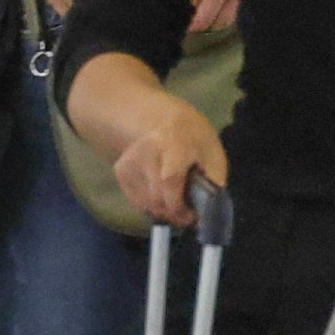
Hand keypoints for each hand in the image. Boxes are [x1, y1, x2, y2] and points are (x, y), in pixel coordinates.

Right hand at [106, 87, 227, 230]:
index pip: (169, 180)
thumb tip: (209, 209)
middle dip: (174, 214)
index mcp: (172, 144)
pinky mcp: (121, 172)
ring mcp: (130, 163)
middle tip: (187, 215)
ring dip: (164, 212)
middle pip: (156, 198)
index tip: (191, 216)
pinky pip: (138, 202)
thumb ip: (213, 180)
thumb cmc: (191, 136)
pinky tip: (162, 195)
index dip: (179, 205)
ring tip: (176, 203)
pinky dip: (152, 206)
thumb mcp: (212, 151)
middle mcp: (146, 153)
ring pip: (146, 204)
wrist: (160, 118)